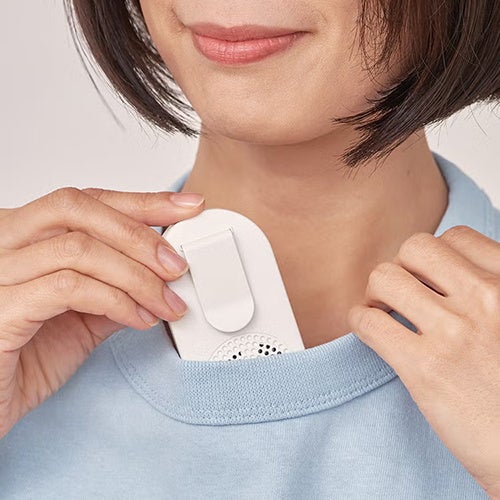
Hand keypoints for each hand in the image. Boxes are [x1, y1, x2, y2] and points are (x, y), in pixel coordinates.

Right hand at [0, 187, 203, 438]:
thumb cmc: (25, 359)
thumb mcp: (83, 317)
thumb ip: (116, 288)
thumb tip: (163, 272)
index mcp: (25, 236)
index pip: (88, 201)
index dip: (142, 201)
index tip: (187, 207)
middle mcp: (5, 242)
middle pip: (81, 209)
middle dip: (141, 236)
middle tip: (178, 265)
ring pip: (80, 249)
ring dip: (138, 277)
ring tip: (167, 303)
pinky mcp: (1, 307)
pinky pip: (69, 288)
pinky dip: (116, 301)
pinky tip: (139, 319)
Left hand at [347, 225, 499, 498]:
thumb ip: (492, 291)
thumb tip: (455, 275)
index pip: (456, 238)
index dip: (435, 257)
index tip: (428, 278)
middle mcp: (486, 299)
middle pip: (415, 248)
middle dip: (402, 267)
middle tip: (401, 292)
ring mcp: (454, 332)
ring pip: (384, 277)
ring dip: (375, 293)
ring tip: (382, 311)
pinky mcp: (425, 368)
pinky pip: (368, 321)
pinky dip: (359, 320)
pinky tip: (371, 332)